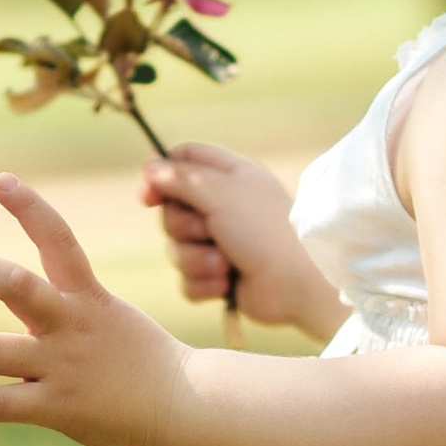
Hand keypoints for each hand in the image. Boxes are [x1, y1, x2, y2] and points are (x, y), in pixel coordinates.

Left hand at [0, 176, 188, 445]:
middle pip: (14, 284)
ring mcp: (65, 364)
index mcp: (88, 297)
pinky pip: (4, 402)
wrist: (189, 406)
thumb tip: (6, 349)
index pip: (58, 238)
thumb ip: (57, 326)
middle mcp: (71, 324)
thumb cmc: (147, 367)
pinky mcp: (61, 406)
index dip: (28, 207)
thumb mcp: (109, 325)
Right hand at [141, 143, 346, 339]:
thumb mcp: (220, 191)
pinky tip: (226, 284)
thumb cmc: (264, 229)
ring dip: (196, 260)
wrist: (297, 282)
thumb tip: (150, 168)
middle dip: (183, 228)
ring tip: (225, 263)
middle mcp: (223, 207)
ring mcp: (221, 244)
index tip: (148, 196)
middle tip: (209, 231)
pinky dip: (204, 284)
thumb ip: (181, 177)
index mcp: (228, 176)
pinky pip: (188, 280)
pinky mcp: (219, 277)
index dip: (160, 176)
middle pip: (172, 211)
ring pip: (176, 250)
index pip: (182, 161)